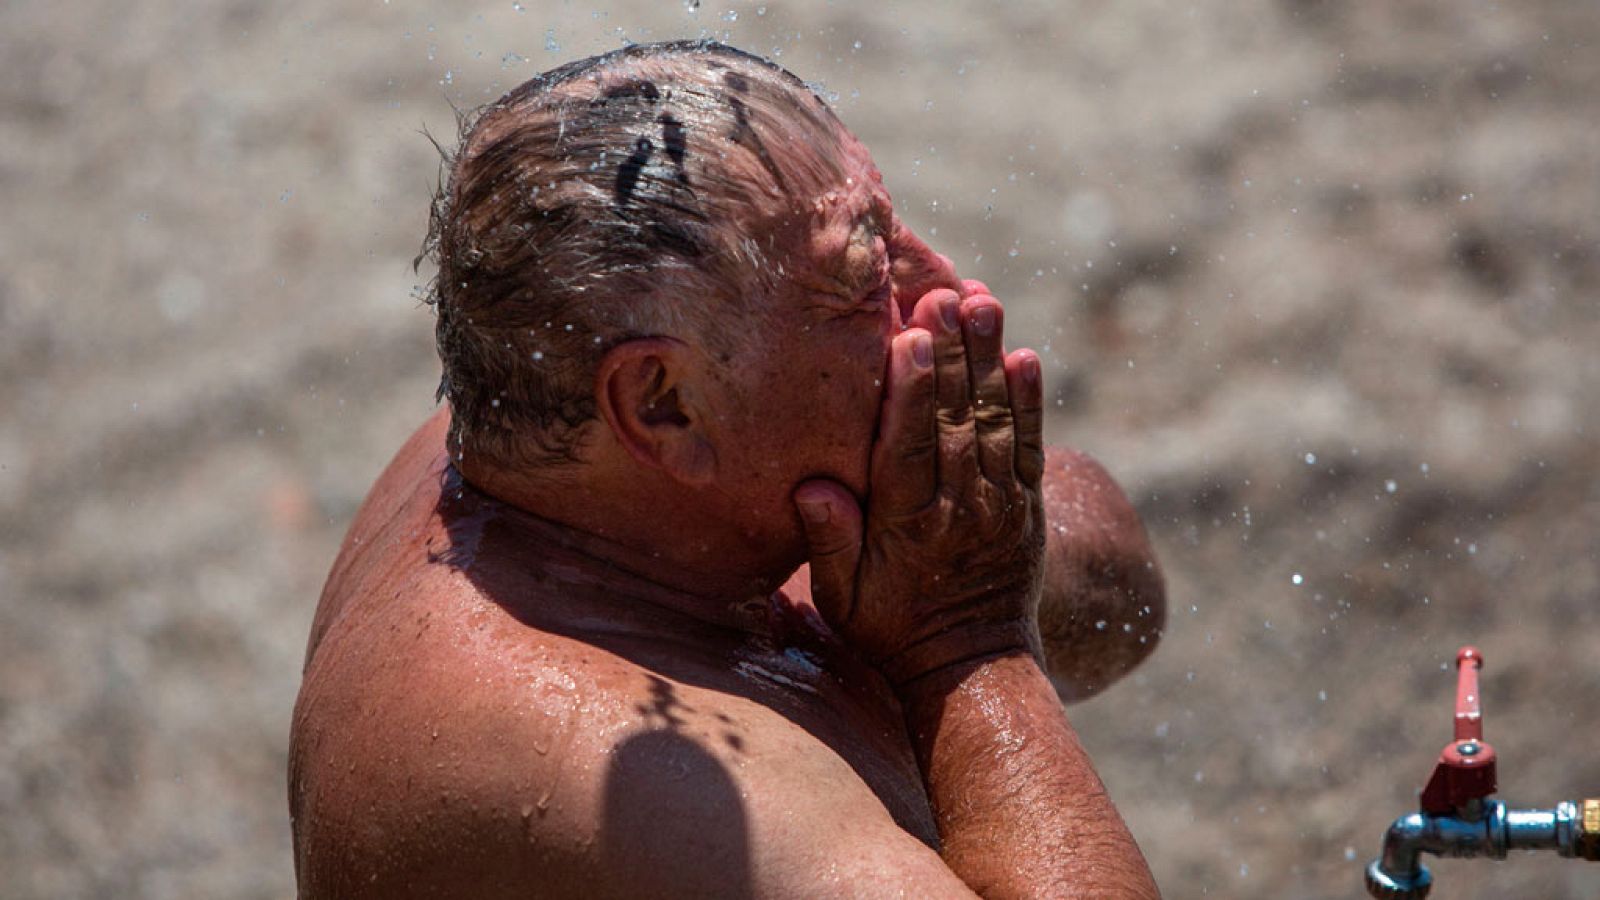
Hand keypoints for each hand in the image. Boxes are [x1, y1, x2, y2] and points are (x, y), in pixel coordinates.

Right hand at [792, 287, 1046, 685]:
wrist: (972, 668)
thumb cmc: (890, 630)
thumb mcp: (842, 600)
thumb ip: (829, 543)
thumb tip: (812, 487)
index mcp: (908, 524)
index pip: (908, 445)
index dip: (909, 390)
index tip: (908, 338)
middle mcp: (960, 505)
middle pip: (954, 416)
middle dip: (951, 352)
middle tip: (947, 294)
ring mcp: (999, 502)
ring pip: (995, 419)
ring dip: (990, 358)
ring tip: (985, 302)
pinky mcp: (1026, 503)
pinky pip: (1031, 444)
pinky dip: (1030, 401)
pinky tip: (1025, 358)